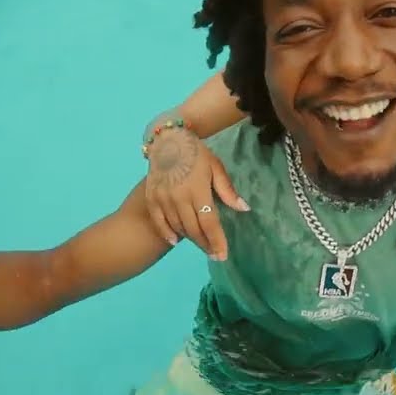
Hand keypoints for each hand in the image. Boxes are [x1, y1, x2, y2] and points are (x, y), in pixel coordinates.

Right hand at [143, 127, 248, 260]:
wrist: (167, 139)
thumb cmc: (196, 152)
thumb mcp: (216, 167)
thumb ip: (227, 190)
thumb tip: (243, 208)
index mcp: (198, 189)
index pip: (209, 222)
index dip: (217, 241)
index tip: (223, 255)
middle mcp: (179, 197)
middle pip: (194, 229)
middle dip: (206, 245)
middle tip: (214, 255)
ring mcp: (163, 198)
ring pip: (178, 227)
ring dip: (191, 239)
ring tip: (202, 245)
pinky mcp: (152, 197)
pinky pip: (158, 221)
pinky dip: (167, 233)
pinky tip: (175, 241)